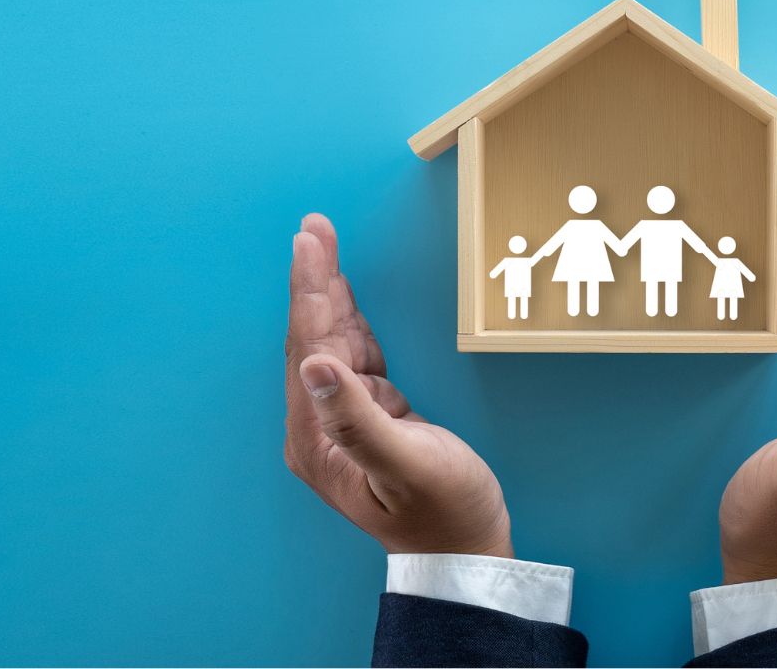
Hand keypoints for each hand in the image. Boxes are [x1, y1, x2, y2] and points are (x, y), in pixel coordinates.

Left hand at [283, 213, 512, 557]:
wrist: (468, 551)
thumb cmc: (444, 513)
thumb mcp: (405, 464)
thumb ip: (358, 416)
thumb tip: (313, 364)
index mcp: (318, 437)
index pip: (309, 347)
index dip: (310, 291)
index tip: (309, 242)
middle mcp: (321, 427)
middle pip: (314, 337)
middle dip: (314, 280)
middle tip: (314, 225)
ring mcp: (344, 420)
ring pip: (333, 342)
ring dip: (329, 293)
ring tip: (322, 241)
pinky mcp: (372, 415)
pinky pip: (356, 356)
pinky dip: (352, 319)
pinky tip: (344, 292)